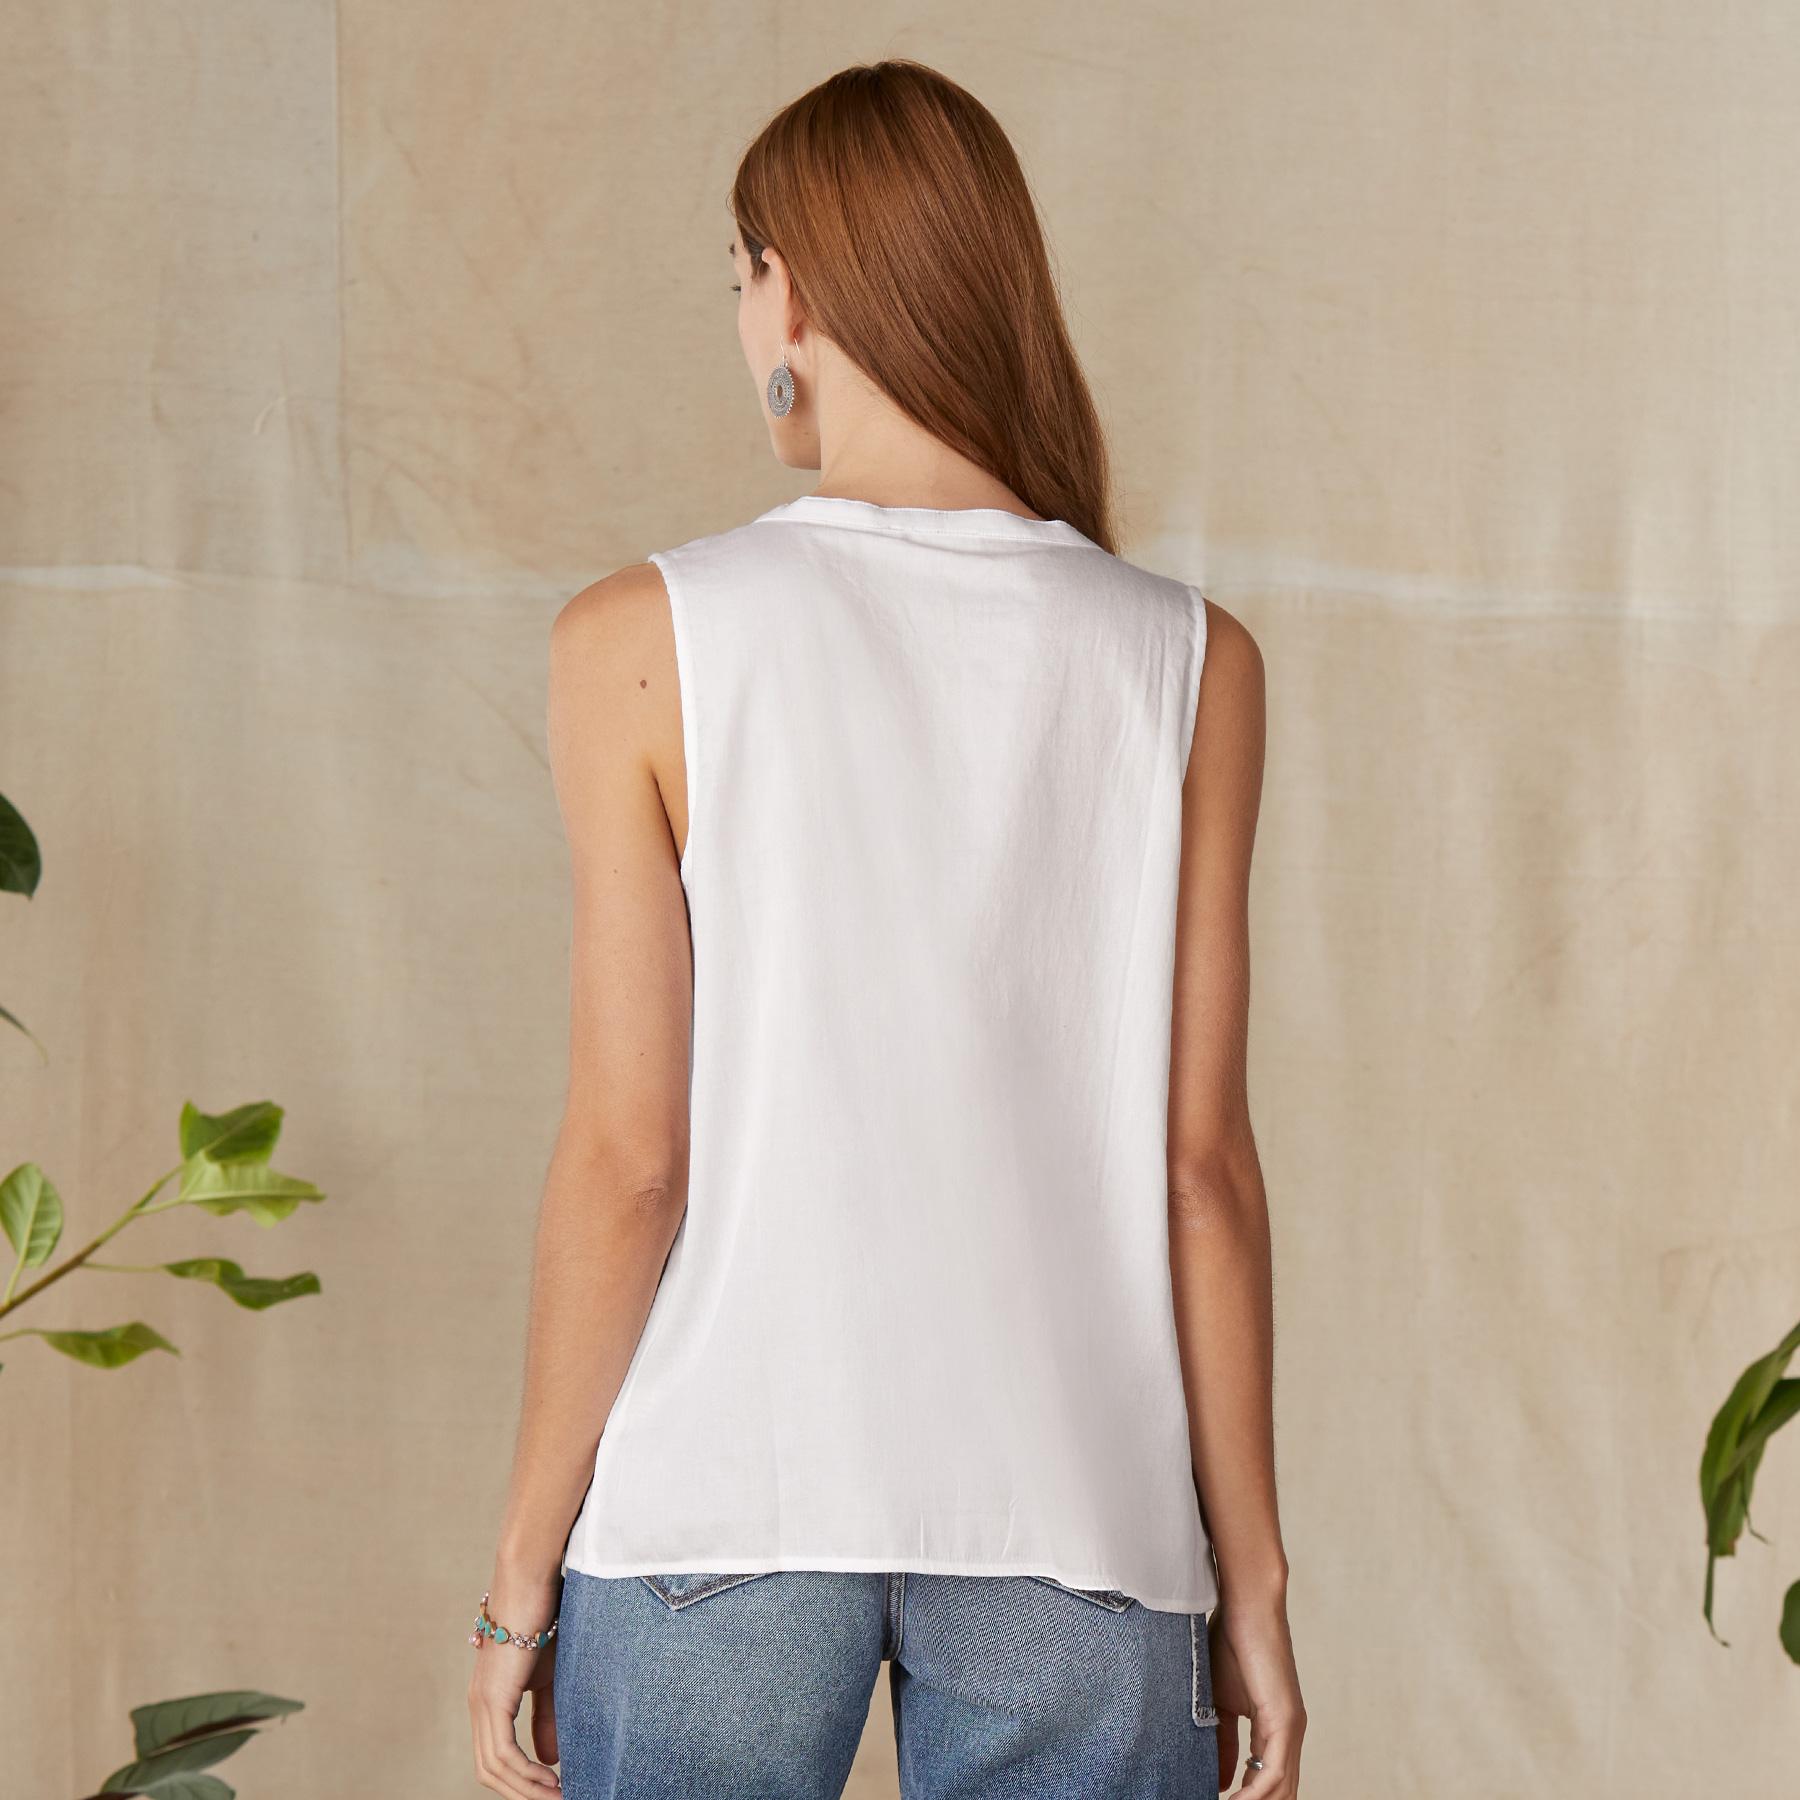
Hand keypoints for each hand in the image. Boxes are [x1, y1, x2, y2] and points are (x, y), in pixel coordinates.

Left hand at [468, 1573, 563, 1797]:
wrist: (533, 1582)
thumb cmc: (544, 1620)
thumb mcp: (549, 1677)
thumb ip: (546, 1717)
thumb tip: (550, 1761)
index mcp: (489, 1700)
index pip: (495, 1758)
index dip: (520, 1782)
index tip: (552, 1791)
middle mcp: (478, 1706)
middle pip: (490, 1771)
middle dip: (522, 1793)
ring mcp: (483, 1702)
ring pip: (495, 1768)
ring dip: (526, 1789)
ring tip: (558, 1796)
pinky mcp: (493, 1697)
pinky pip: (504, 1752)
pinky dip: (526, 1773)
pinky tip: (550, 1778)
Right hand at [1210, 1596, 1304, 1795]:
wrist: (1245, 1605)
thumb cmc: (1231, 1644)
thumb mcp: (1220, 1702)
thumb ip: (1223, 1742)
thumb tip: (1220, 1782)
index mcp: (1276, 1731)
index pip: (1267, 1782)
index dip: (1247, 1799)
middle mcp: (1290, 1735)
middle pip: (1280, 1794)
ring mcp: (1291, 1729)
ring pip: (1280, 1792)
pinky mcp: (1285, 1720)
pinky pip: (1272, 1774)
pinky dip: (1253, 1795)